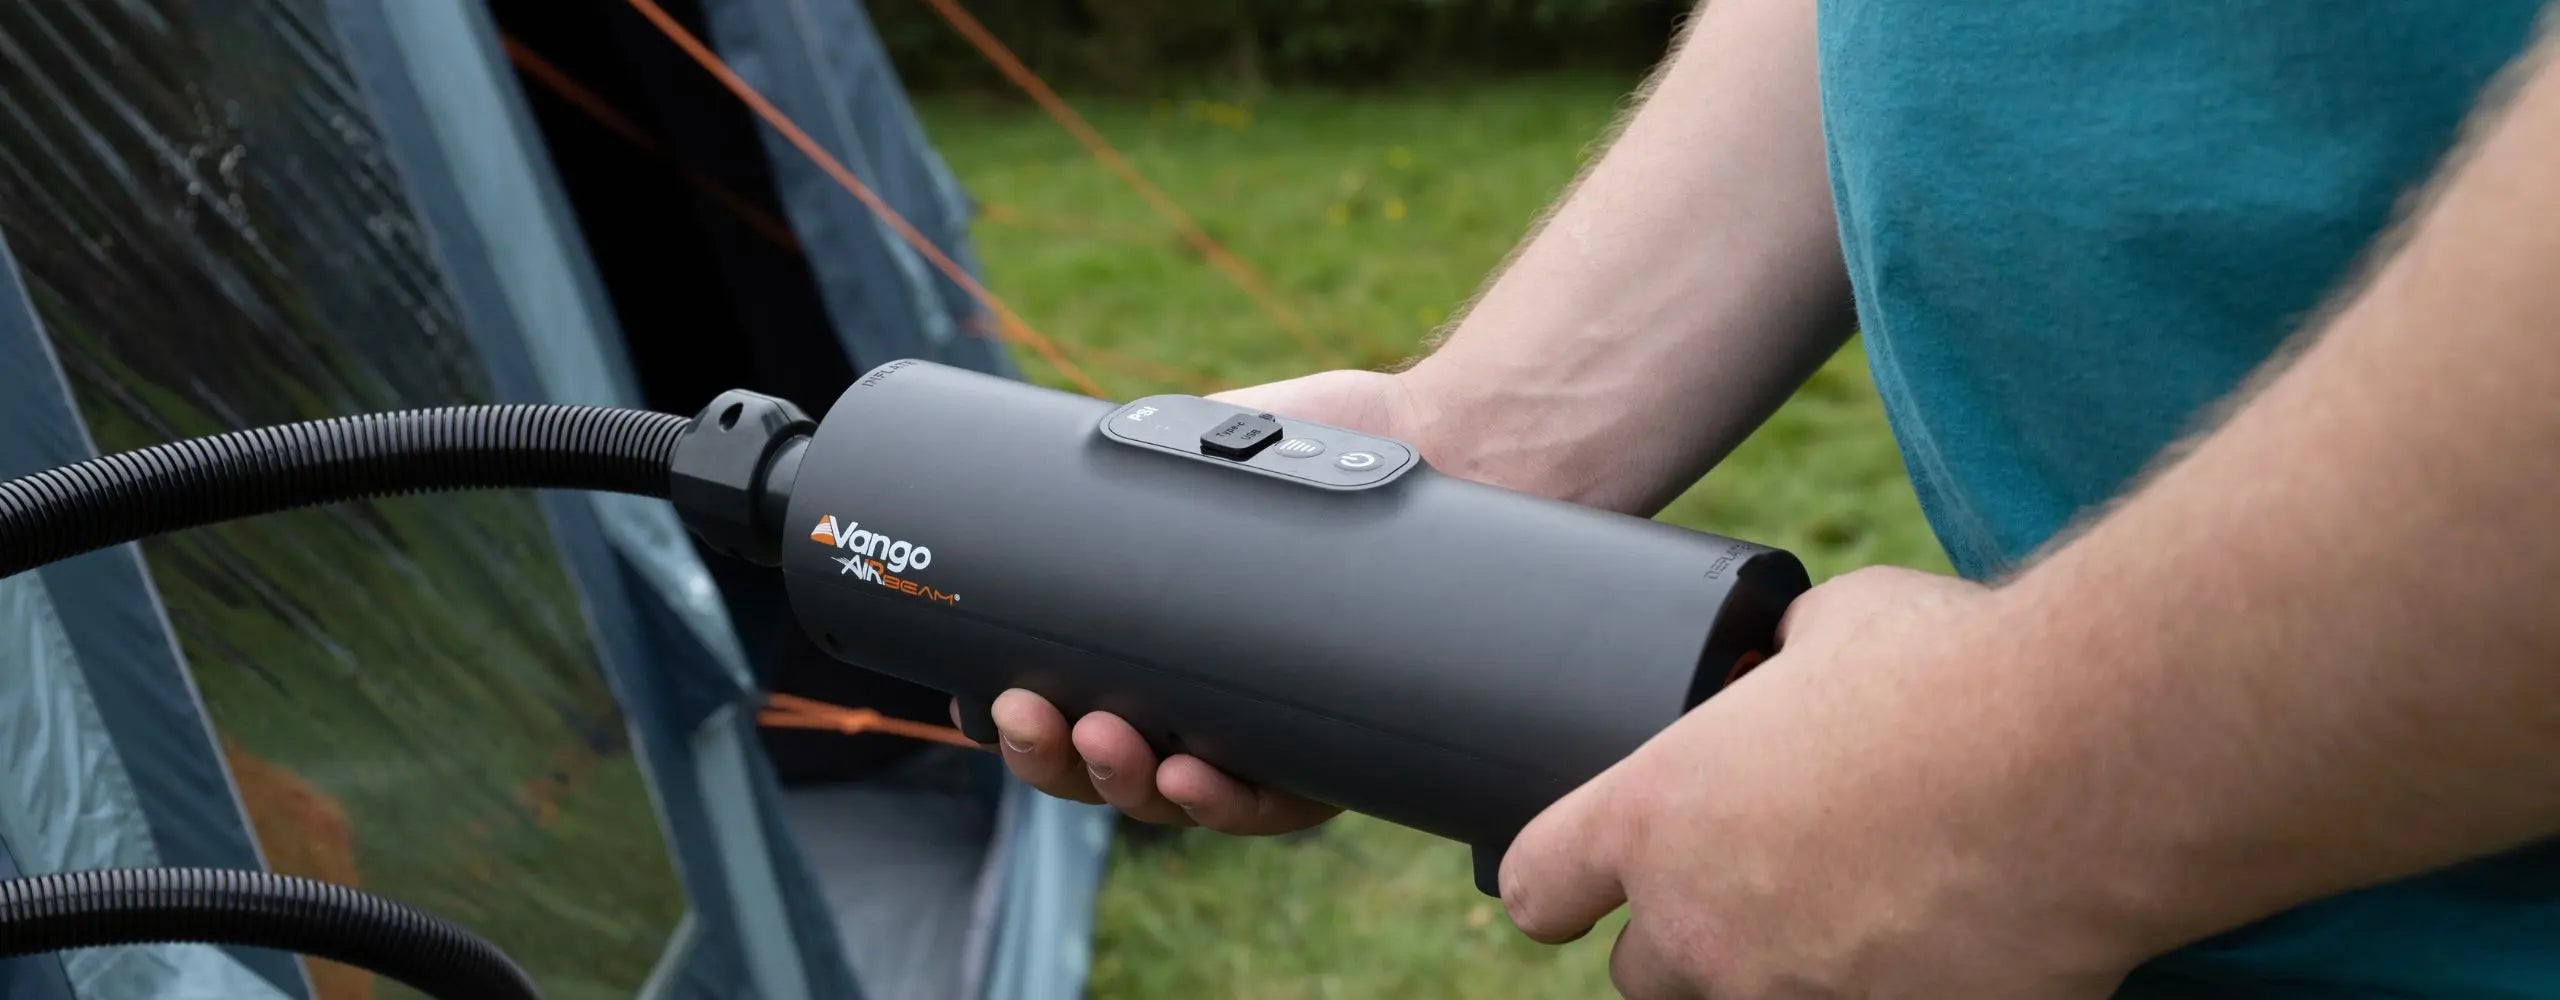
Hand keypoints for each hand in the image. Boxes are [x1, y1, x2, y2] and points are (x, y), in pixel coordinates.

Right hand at [977, 368, 1431, 833]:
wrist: (1451, 439)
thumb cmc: (1329, 444)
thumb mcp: (1208, 450)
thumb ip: (1138, 469)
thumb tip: (1058, 461)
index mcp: (1166, 649)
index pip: (1077, 709)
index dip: (1023, 725)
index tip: (984, 703)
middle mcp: (1216, 704)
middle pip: (1111, 770)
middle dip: (1054, 761)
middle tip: (1029, 717)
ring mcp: (1277, 735)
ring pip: (1179, 799)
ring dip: (1122, 784)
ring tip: (1102, 739)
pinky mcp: (1348, 753)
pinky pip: (1277, 803)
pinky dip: (1225, 801)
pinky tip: (1192, 775)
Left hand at [1498, 567, 2147, 998]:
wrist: (2098, 759)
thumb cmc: (1963, 670)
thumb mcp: (1841, 621)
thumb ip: (1784, 656)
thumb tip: (1789, 656)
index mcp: (1658, 815)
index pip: (1539, 886)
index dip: (1556, 885)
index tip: (1577, 886)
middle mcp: (1706, 927)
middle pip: (1642, 978)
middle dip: (1687, 940)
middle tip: (1756, 890)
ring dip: (1783, 979)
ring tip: (1860, 916)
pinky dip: (1888, 995)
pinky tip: (1936, 952)